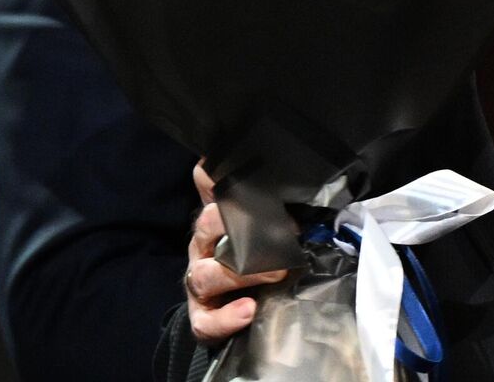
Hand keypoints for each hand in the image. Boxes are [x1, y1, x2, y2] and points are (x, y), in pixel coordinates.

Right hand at [184, 161, 290, 345]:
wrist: (244, 303)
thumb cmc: (259, 255)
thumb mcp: (270, 223)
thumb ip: (277, 199)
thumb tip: (294, 172)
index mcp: (216, 218)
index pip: (206, 182)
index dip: (216, 176)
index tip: (248, 179)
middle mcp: (203, 246)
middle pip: (205, 225)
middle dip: (242, 227)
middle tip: (284, 236)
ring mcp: (199, 282)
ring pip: (206, 275)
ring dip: (242, 274)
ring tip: (277, 275)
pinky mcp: (203, 316)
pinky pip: (205, 320)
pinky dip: (226, 318)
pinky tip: (249, 310)